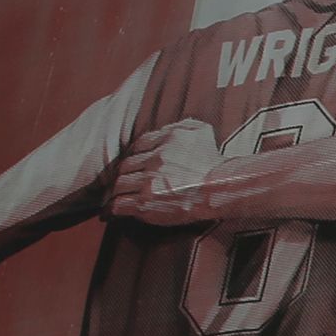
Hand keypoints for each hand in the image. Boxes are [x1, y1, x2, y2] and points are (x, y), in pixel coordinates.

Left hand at [102, 118, 225, 225]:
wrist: (222, 190)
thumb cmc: (215, 165)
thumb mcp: (202, 133)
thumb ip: (185, 124)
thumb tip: (173, 125)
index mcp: (166, 139)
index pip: (138, 146)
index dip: (136, 157)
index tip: (136, 166)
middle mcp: (155, 158)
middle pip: (126, 166)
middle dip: (126, 175)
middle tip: (126, 183)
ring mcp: (149, 181)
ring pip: (120, 184)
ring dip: (119, 191)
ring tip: (119, 197)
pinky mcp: (146, 201)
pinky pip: (120, 204)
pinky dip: (115, 208)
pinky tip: (114, 211)